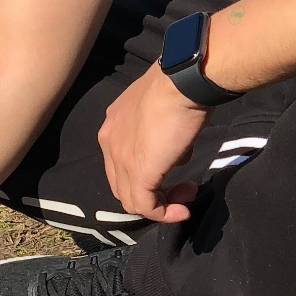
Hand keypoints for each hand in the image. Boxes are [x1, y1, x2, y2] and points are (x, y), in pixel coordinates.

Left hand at [98, 61, 206, 221]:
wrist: (183, 82)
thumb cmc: (179, 87)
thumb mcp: (163, 111)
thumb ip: (162, 134)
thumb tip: (176, 152)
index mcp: (113, 124)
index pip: (122, 162)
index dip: (147, 174)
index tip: (176, 172)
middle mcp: (109, 141)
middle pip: (123, 183)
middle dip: (154, 192)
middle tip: (184, 187)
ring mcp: (121, 158)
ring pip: (131, 199)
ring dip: (161, 204)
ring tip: (187, 196)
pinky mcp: (139, 172)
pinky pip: (144, 206)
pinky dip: (163, 213)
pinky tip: (182, 210)